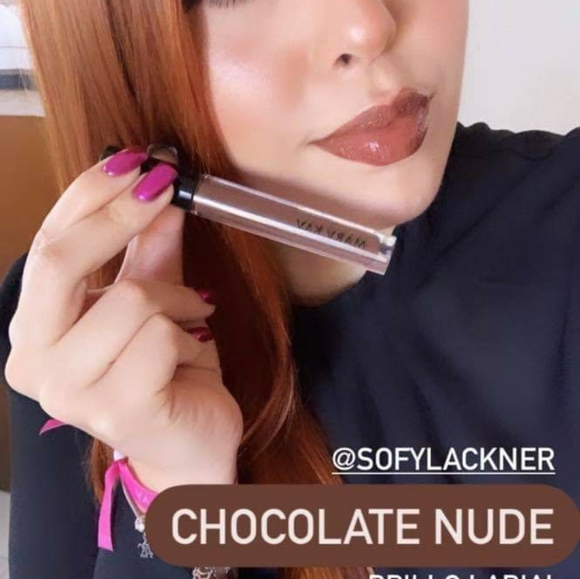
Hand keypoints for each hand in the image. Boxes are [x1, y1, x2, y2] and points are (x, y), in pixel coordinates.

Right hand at [5, 146, 242, 490]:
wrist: (189, 442)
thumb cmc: (168, 372)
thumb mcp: (158, 301)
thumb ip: (150, 252)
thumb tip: (158, 192)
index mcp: (36, 327)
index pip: (48, 243)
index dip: (91, 194)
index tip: (135, 161)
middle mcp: (35, 359)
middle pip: (59, 262)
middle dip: (118, 216)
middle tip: (163, 192)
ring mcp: (69, 390)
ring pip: (128, 299)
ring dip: (176, 298)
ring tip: (191, 317)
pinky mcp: (114, 409)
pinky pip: (160, 336)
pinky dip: (189, 333)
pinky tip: (191, 351)